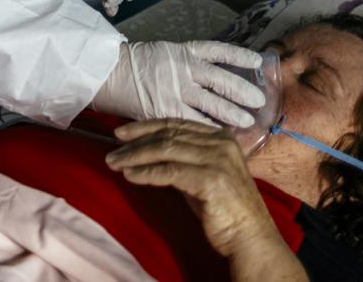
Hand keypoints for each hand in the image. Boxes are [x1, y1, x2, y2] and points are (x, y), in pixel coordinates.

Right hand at [90, 40, 263, 127]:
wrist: (105, 73)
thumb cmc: (133, 64)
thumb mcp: (161, 54)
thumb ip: (185, 65)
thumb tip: (214, 78)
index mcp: (182, 51)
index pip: (218, 51)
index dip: (239, 56)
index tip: (258, 61)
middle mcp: (182, 68)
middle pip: (222, 80)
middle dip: (242, 91)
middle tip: (260, 101)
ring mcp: (174, 90)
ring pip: (212, 103)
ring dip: (232, 113)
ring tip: (247, 122)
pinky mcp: (164, 110)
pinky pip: (193, 122)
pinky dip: (208, 129)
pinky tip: (222, 135)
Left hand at [106, 119, 305, 278]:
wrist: (250, 237)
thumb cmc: (224, 209)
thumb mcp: (203, 174)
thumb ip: (183, 158)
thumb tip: (146, 149)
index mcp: (221, 137)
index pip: (176, 124)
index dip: (146, 126)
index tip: (122, 133)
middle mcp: (221, 143)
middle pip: (168, 135)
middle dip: (136, 142)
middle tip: (112, 150)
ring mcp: (217, 159)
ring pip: (166, 149)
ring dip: (135, 156)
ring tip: (115, 162)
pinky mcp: (211, 179)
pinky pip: (169, 171)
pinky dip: (146, 173)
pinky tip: (130, 176)